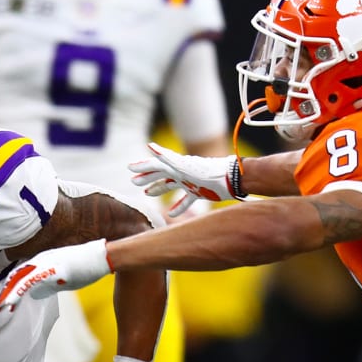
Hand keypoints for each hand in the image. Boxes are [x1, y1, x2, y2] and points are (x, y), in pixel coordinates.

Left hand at [0, 239, 112, 311]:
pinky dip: (18, 291)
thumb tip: (37, 294)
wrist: (103, 256)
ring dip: (9, 294)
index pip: (23, 275)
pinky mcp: (51, 268)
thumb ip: (50, 285)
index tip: (9, 303)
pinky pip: (29, 281)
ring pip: (20, 278)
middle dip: (7, 292)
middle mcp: (41, 260)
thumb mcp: (65, 278)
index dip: (14, 288)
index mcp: (44, 261)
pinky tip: (11, 301)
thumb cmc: (88, 266)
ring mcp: (46, 263)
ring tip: (0, 307)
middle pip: (17, 276)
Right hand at [128, 143, 242, 216]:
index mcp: (177, 166)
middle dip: (147, 177)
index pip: (155, 165)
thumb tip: (149, 146)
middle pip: (161, 174)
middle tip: (134, 182)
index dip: (142, 167)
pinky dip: (178, 206)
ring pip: (171, 185)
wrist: (233, 179)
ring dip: (159, 188)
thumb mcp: (184, 167)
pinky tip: (172, 215)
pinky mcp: (200, 191)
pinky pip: (186, 200)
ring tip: (147, 193)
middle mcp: (182, 172)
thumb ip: (166, 158)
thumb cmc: (208, 173)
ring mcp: (191, 182)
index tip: (129, 169)